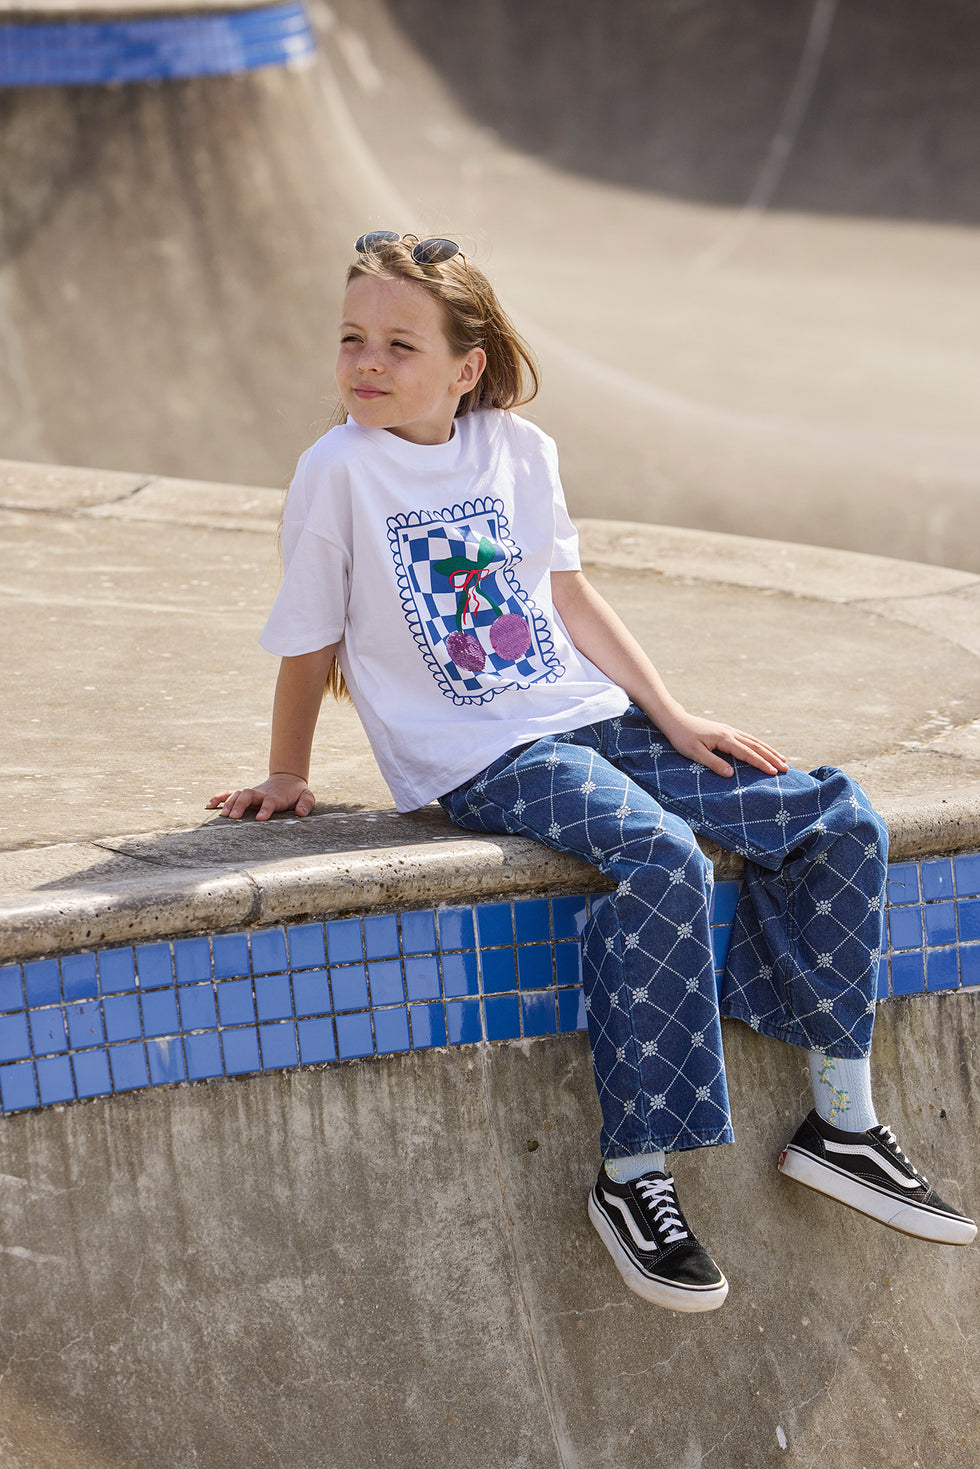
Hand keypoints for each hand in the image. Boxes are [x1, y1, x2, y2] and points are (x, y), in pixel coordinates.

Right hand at [206, 772, 314, 820]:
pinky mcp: (245, 794)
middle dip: (240, 805)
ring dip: (229, 803)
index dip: (265, 809)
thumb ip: (306, 803)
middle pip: (249, 795)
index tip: (260, 819)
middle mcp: (261, 794)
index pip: (270, 802)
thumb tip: (300, 812)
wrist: (287, 779)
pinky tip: (209, 805)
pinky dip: (219, 797)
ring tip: (222, 815)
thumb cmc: (297, 792)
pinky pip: (230, 794)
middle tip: (233, 817)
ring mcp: (252, 793)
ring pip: (238, 794)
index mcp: (276, 797)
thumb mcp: (307, 796)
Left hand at [657, 711, 787, 778]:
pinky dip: (759, 745)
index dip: (761, 763)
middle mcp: (730, 732)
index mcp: (724, 739)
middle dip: (772, 757)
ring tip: (782, 759)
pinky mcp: (726, 731)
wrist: (675, 720)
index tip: (774, 772)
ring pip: (754, 741)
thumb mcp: (694, 753)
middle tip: (786, 768)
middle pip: (756, 746)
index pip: (747, 753)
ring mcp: (729, 730)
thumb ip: (713, 763)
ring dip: (769, 750)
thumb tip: (730, 774)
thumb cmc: (682, 738)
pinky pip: (748, 738)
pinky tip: (764, 750)